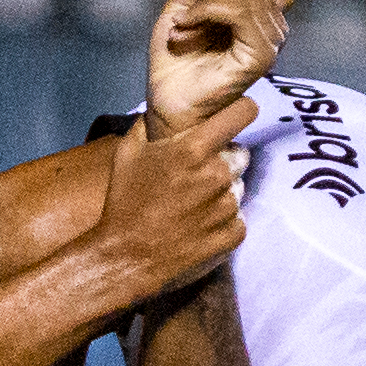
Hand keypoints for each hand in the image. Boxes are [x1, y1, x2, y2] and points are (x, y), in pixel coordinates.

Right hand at [87, 115, 245, 312]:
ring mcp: (227, 207)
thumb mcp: (126, 152)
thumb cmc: (124, 202)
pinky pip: (238, 218)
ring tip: (194, 205)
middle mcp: (217, 174)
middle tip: (199, 175)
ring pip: (238, 188)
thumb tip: (163, 108)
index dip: (241, 111)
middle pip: (241, 155)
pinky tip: (200, 225)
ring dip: (222, 193)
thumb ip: (149, 124)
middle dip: (225, 160)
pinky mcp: (231, 235)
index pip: (241, 113)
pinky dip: (224, 221)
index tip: (236, 115)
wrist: (124, 257)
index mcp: (194, 148)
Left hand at [145, 0, 346, 134]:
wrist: (166, 102)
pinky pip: (238, 10)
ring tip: (184, 33)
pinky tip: (187, 33)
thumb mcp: (181, 4)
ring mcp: (272, 40)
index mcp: (261, 10)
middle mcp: (274, 24)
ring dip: (201, 6)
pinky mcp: (262, 56)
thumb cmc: (175, 59)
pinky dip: (205, 13)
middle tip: (186, 21)